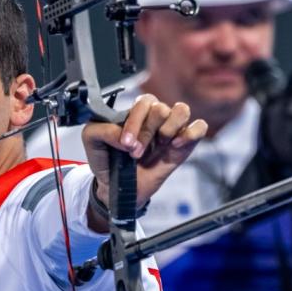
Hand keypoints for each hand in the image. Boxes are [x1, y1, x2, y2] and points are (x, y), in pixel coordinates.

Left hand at [81, 94, 206, 225]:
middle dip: (147, 133)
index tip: (126, 144)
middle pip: (161, 109)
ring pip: (182, 110)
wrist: (119, 187)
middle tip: (136, 153)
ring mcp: (172, 129)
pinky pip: (199, 127)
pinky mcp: (185, 143)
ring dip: (168, 130)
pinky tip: (176, 145)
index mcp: (136, 112)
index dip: (135, 123)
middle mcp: (155, 117)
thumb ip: (99, 129)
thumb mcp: (92, 142)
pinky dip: (191, 133)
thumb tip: (122, 135)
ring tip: (159, 145)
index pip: (143, 103)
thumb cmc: (108, 161)